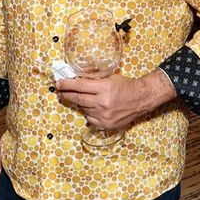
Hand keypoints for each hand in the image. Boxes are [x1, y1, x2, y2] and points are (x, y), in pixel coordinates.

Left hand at [55, 70, 174, 129]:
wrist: (140, 99)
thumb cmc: (125, 86)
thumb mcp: (109, 76)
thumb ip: (93, 77)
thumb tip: (75, 76)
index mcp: (104, 88)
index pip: (79, 86)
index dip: (67, 84)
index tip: (59, 83)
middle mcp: (103, 102)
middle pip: (78, 98)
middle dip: (66, 94)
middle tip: (60, 90)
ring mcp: (104, 115)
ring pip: (83, 109)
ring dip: (80, 103)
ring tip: (82, 97)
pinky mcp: (106, 124)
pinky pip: (90, 118)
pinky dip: (89, 112)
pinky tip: (93, 107)